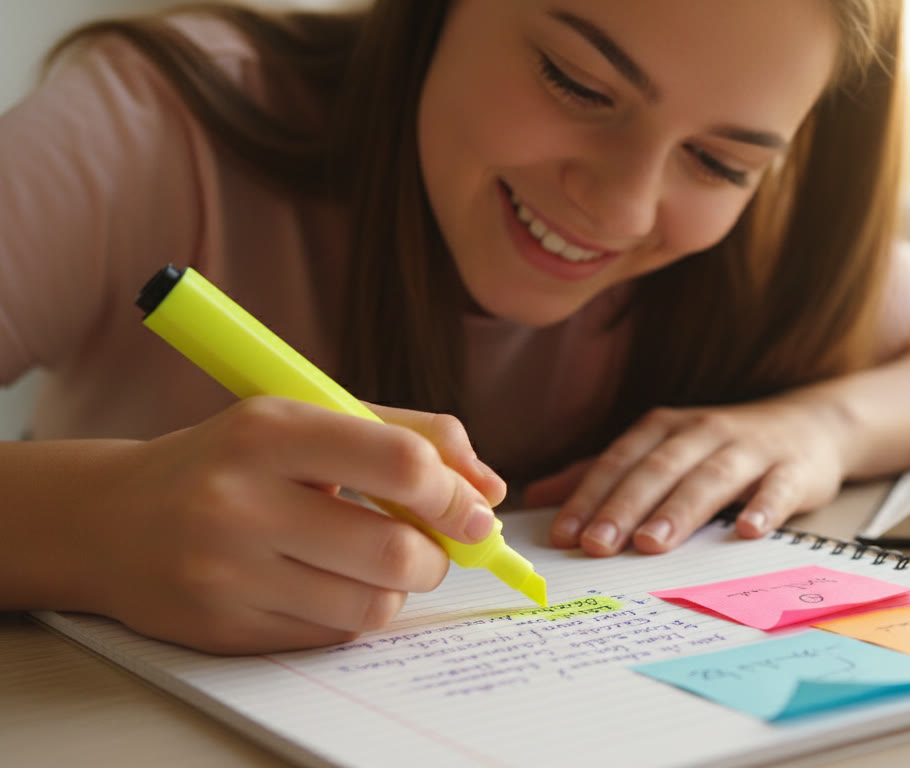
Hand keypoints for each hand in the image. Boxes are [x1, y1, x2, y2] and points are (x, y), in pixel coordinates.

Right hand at [77, 397, 503, 653]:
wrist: (112, 518)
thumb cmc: (234, 460)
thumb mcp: (311, 417)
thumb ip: (410, 435)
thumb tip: (490, 490)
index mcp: (270, 430)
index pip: (399, 463)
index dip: (454, 493)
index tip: (473, 510)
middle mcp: (240, 501)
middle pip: (394, 550)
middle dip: (438, 556)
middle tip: (434, 547)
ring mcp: (227, 572)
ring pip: (370, 606)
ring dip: (399, 589)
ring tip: (379, 563)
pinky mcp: (224, 629)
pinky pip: (332, 636)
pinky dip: (352, 614)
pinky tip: (327, 584)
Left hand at [526, 396, 850, 555]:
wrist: (811, 425)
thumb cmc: (723, 447)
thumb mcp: (661, 451)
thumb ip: (603, 474)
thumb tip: (538, 499)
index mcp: (665, 428)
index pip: (620, 462)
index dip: (590, 496)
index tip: (564, 534)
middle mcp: (703, 433)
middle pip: (659, 470)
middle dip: (625, 507)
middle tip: (597, 544)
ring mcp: (750, 450)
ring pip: (710, 479)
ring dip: (680, 510)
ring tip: (652, 543)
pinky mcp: (794, 470)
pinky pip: (777, 489)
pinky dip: (763, 507)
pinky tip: (748, 531)